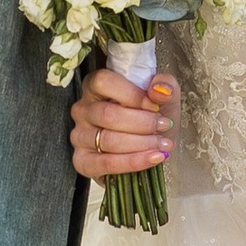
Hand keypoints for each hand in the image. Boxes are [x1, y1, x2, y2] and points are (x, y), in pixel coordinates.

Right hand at [72, 65, 175, 180]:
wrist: (150, 148)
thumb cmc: (151, 118)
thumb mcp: (163, 97)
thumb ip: (166, 86)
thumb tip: (160, 90)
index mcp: (95, 87)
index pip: (103, 82)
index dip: (132, 95)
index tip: (155, 106)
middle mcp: (82, 110)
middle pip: (108, 114)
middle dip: (142, 123)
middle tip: (164, 126)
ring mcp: (79, 136)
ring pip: (109, 140)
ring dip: (142, 143)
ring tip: (163, 143)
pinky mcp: (83, 162)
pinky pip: (107, 163)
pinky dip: (134, 161)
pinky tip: (154, 157)